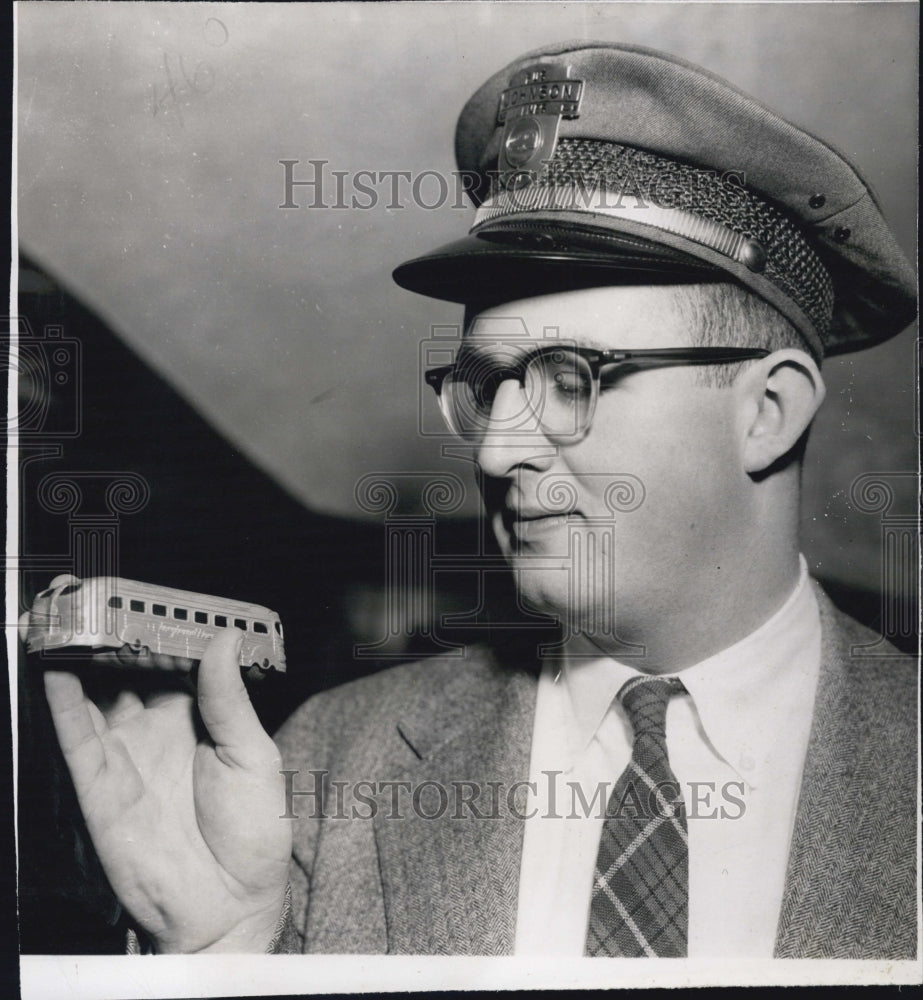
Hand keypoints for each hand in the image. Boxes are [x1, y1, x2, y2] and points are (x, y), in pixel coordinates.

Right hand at [26, 577, 292, 952]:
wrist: (232, 906)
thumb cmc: (254, 833)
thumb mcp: (253, 755)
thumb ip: (229, 699)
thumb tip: (223, 640)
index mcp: (200, 720)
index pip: (175, 663)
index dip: (165, 632)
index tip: (158, 597)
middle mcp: (158, 732)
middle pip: (129, 673)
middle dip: (117, 637)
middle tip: (107, 596)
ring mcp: (127, 757)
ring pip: (97, 697)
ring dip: (84, 661)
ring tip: (73, 619)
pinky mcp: (102, 787)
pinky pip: (78, 739)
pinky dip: (64, 704)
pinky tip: (59, 671)